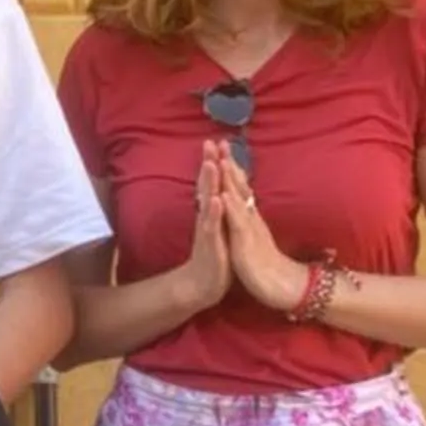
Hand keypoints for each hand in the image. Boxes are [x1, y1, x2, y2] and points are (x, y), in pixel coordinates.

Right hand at [174, 148, 232, 315]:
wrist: (203, 285)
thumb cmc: (215, 255)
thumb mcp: (221, 228)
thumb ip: (221, 208)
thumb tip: (222, 190)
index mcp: (213, 212)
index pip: (214, 182)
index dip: (216, 162)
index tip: (218, 140)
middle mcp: (208, 217)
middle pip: (208, 185)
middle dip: (209, 163)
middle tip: (209, 142)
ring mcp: (208, 230)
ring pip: (208, 202)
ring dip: (209, 183)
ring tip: (210, 163)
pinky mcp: (210, 244)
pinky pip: (211, 226)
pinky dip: (214, 212)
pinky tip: (215, 199)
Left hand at [210, 138, 308, 315]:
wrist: (283, 288)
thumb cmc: (265, 265)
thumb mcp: (251, 239)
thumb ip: (249, 222)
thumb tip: (245, 206)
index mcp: (249, 218)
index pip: (239, 188)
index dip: (230, 168)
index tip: (220, 147)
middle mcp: (250, 220)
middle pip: (239, 187)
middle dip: (228, 164)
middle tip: (220, 141)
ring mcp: (249, 230)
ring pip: (239, 201)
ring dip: (230, 180)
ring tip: (221, 159)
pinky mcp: (247, 245)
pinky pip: (238, 224)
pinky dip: (231, 208)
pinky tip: (224, 195)